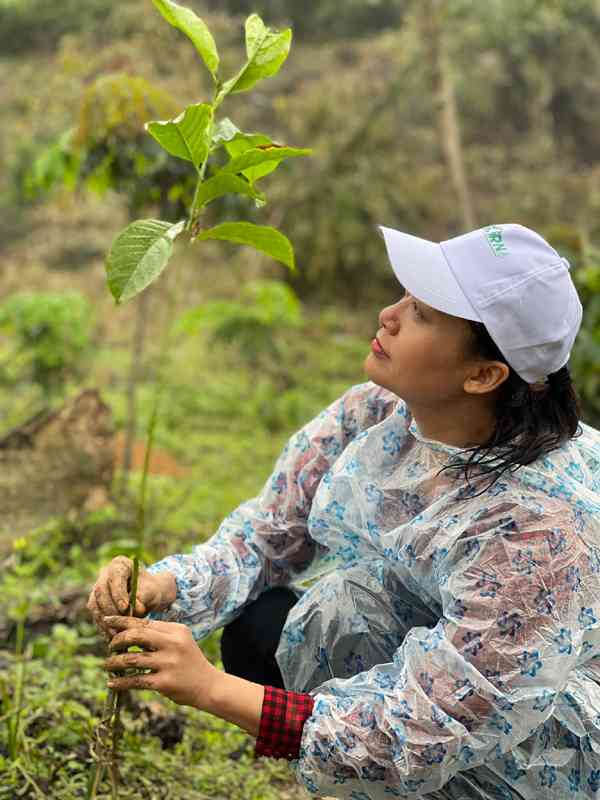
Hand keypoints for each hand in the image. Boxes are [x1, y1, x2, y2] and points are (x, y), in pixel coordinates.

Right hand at [87, 557, 176, 638]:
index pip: (115, 577)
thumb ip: (143, 598)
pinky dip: (103, 627)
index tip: (125, 607)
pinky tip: (110, 637)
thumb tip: (135, 610)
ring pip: (95, 605)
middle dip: (110, 610)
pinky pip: (95, 615)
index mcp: (119, 564)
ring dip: (105, 621)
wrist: (146, 595)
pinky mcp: (95, 603)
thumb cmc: (150, 590)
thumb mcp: (151, 591)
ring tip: (115, 634)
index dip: (118, 593)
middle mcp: (104, 574)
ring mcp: (97, 589)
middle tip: (120, 624)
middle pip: (101, 592)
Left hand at [102, 616, 218, 710]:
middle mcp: (173, 644)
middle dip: (118, 640)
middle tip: (109, 646)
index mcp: (176, 630)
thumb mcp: (180, 641)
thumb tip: (127, 630)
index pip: (144, 623)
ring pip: (132, 659)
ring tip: (107, 664)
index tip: (107, 621)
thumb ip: (158, 634)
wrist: (207, 685)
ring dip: (115, 662)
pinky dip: (120, 682)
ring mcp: (169, 663)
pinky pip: (135, 680)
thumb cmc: (188, 661)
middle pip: (137, 636)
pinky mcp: (164, 683)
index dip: (122, 621)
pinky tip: (111, 683)